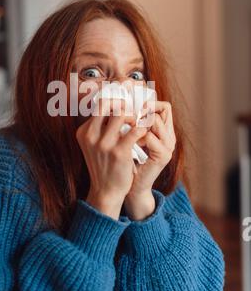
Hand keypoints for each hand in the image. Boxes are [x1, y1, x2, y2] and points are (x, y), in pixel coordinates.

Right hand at [76, 98, 147, 219]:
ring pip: (122, 114)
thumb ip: (99, 127)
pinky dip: (143, 129)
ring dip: (134, 117)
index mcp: (84, 132)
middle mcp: (91, 136)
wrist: (106, 191)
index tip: (125, 105)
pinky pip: (136, 130)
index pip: (99, 105)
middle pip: (108, 104)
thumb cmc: (104, 165)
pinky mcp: (119, 152)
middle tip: (132, 112)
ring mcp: (104, 144)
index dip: (115, 102)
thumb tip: (115, 106)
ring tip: (138, 124)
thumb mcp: (93, 145)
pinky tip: (144, 135)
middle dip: (123, 105)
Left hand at [124, 101, 175, 219]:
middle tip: (129, 119)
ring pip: (155, 120)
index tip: (133, 109)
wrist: (133, 187)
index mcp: (164, 131)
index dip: (149, 103)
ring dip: (138, 124)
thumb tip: (121, 103)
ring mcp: (169, 146)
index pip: (164, 107)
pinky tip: (130, 145)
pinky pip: (149, 136)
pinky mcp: (163, 156)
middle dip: (143, 111)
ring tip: (128, 134)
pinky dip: (137, 137)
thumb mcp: (130, 138)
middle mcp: (170, 136)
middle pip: (163, 109)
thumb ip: (132, 123)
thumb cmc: (128, 161)